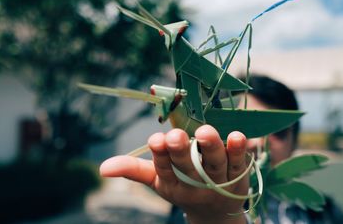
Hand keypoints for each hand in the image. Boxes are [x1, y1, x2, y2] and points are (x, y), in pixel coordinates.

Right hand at [100, 125, 248, 223]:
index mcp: (172, 183)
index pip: (164, 169)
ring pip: (215, 163)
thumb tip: (102, 168)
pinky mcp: (238, 175)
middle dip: (181, 152)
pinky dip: (239, 151)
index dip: (160, 156)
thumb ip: (133, 170)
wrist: (215, 212)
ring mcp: (219, 180)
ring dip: (212, 148)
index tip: (156, 140)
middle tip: (175, 137)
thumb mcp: (158, 179)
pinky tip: (238, 136)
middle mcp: (195, 183)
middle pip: (188, 167)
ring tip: (205, 132)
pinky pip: (240, 163)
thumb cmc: (183, 187)